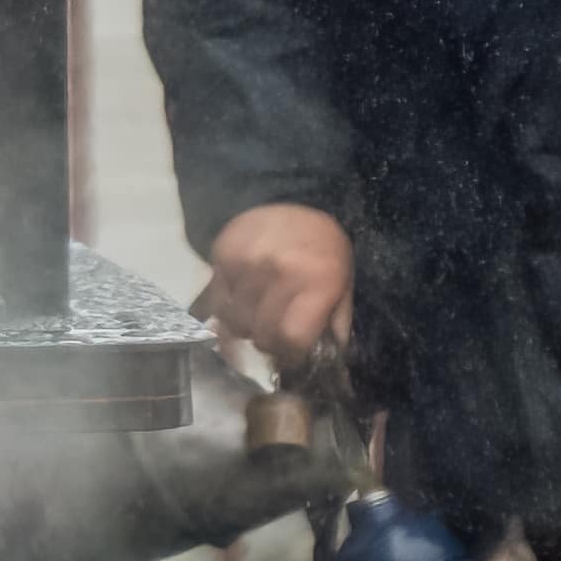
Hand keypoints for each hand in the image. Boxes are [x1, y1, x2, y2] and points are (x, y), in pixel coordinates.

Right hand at [199, 201, 354, 370]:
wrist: (293, 197)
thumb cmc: (324, 248)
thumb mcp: (344, 284)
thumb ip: (336, 324)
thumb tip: (332, 363)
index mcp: (318, 282)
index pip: (291, 338)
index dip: (290, 353)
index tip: (291, 352)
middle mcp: (280, 272)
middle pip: (261, 334)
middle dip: (268, 342)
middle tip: (274, 336)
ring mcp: (248, 263)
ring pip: (234, 321)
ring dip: (245, 326)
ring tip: (256, 315)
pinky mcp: (223, 255)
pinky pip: (217, 300)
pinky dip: (227, 307)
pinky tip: (241, 298)